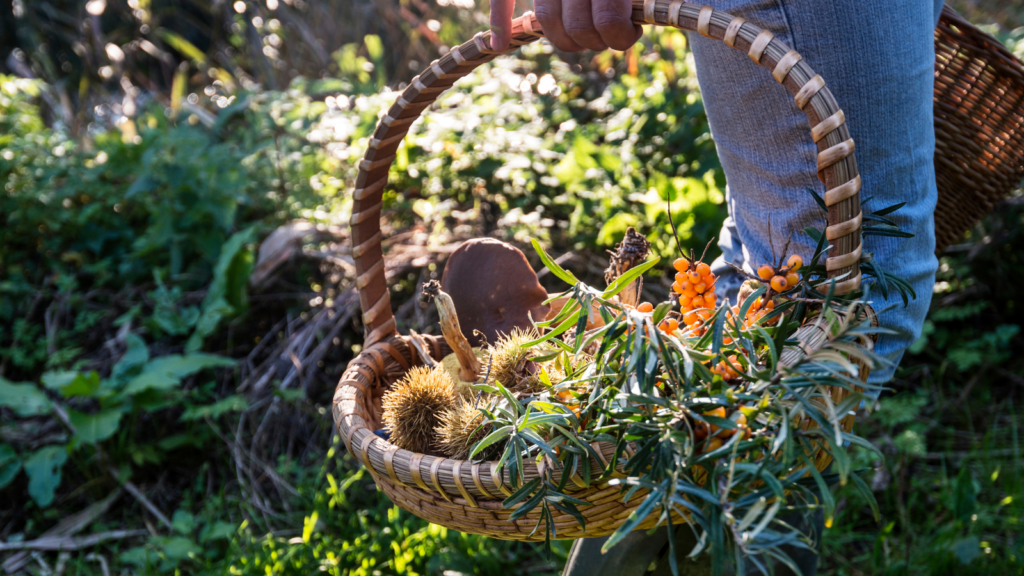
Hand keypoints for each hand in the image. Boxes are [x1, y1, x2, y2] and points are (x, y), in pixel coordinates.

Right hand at [489, 0, 641, 51]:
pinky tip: (499, 46)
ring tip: (586, 31)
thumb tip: (643, 16)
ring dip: (566, 38)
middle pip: (578, 28)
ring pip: (547, 21)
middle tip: (611, 30)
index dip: (621, 37)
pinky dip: (500, 20)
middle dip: (597, 40)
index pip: (609, 22)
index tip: (633, 30)